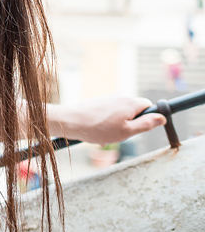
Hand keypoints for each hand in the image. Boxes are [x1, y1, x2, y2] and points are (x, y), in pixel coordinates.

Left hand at [48, 95, 166, 143]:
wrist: (69, 122)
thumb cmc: (98, 128)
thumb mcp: (127, 131)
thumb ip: (146, 124)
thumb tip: (162, 117)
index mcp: (130, 102)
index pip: (149, 106)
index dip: (147, 118)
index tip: (139, 128)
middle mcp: (120, 97)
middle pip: (135, 111)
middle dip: (131, 124)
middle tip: (120, 133)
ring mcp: (108, 100)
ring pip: (121, 115)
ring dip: (117, 126)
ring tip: (105, 133)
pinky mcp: (98, 104)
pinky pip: (109, 116)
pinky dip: (106, 125)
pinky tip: (97, 132)